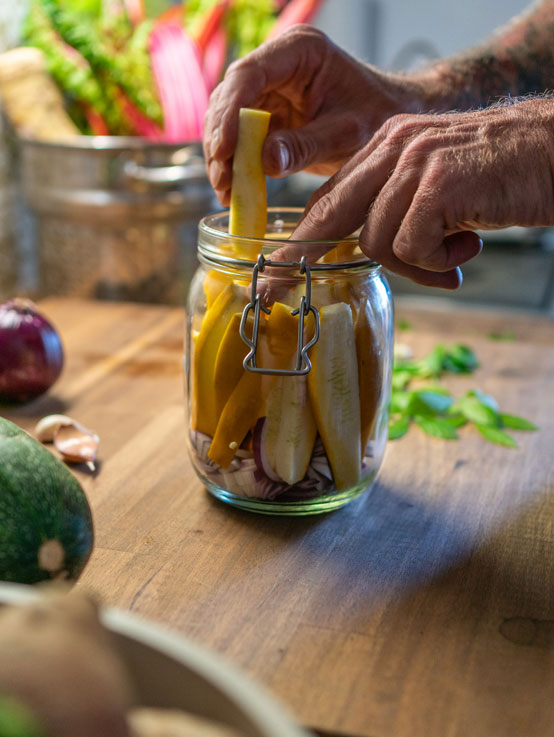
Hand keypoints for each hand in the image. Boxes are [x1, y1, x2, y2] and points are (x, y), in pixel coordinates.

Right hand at [203, 25, 428, 204]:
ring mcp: (270, 88)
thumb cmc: (379, 116)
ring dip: (222, 156)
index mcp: (300, 51)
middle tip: (222, 180)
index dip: (230, 113)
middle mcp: (278, 63)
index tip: (224, 151)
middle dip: (221, 141)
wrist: (392, 119)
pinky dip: (235, 163)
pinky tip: (233, 189)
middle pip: (230, 97)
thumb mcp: (347, 134)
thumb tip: (265, 162)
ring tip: (226, 191)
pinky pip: (241, 137)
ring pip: (228, 119)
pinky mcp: (268, 113)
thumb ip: (306, 146)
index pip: (249, 75)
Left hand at [286, 98, 553, 287]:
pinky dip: (439, 261)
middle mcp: (394, 148)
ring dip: (417, 264)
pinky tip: (470, 245)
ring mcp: (414, 163)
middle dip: (300, 259)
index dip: (302, 238)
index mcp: (387, 147)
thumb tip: (366, 252)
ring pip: (378, 242)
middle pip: (331, 215)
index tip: (274, 271)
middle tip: (273, 290)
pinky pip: (412, 247)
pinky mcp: (437, 184)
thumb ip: (397, 212)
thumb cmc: (498, 179)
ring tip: (456, 255)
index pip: (331, 197)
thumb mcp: (436, 190)